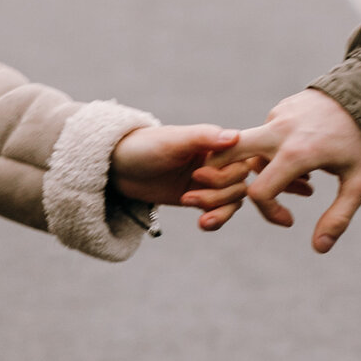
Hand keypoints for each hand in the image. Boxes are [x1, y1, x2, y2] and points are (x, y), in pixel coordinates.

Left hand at [109, 124, 250, 229]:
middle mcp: (217, 161)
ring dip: (217, 208)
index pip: (242, 158)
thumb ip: (203, 137)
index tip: (198, 173)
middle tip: (188, 194)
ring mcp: (209, 180)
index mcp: (214, 142)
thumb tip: (234, 136)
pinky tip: (202, 224)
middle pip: (239, 183)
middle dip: (218, 193)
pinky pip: (221, 212)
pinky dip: (217, 220)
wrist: (118, 168)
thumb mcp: (172, 141)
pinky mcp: (200, 197)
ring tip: (188, 205)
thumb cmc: (144, 147)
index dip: (226, 172)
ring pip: (234, 199)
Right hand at [209, 89, 360, 252]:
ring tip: (305, 180)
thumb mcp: (360, 184)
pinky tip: (304, 160)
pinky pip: (265, 135)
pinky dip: (275, 152)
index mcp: (297, 153)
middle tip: (243, 194)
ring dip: (265, 170)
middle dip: (224, 178)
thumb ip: (338, 217)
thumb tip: (319, 248)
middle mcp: (280, 132)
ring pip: (250, 149)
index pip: (259, 192)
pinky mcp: (280, 109)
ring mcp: (277, 117)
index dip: (269, 213)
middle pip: (229, 155)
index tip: (289, 220)